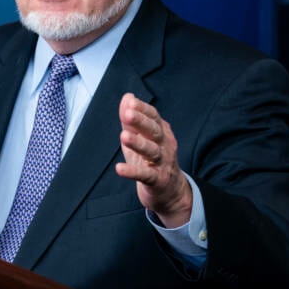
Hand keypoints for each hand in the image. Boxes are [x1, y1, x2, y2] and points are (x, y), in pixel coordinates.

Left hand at [115, 93, 191, 227]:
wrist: (169, 191)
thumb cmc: (151, 160)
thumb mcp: (139, 138)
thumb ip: (131, 120)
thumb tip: (127, 97)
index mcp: (161, 133)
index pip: (154, 117)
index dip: (143, 109)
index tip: (131, 102)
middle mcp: (165, 145)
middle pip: (154, 131)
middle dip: (141, 122)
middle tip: (128, 114)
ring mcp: (163, 163)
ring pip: (152, 151)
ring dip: (138, 143)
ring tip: (123, 136)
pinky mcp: (158, 180)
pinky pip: (145, 175)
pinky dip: (132, 172)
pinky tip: (119, 168)